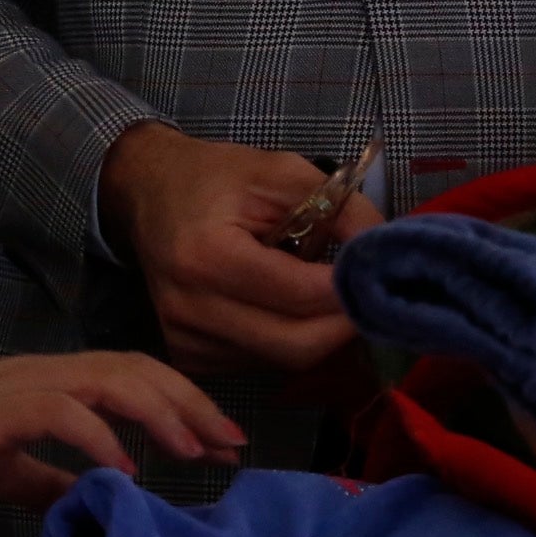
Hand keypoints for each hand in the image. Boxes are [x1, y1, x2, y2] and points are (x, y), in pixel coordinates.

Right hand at [0, 353, 247, 502]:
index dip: (185, 404)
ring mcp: (23, 384)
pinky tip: (125, 466)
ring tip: (196, 449)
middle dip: (194, 403)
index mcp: (53, 385)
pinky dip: (100, 435)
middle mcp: (47, 373)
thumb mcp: (2, 468)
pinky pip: (63, 410)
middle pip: (141, 370)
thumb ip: (48, 481)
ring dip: (162, 412)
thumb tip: (92, 502)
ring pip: (114, 379)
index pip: (135, 380)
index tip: (224, 441)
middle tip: (236, 441)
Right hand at [98, 124, 365, 371]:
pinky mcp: (188, 357)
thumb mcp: (283, 172)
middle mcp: (189, 308)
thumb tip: (386, 252)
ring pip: (282, 362)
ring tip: (326, 292)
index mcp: (207, 257)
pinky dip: (288, 340)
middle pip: (295, 346)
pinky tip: (288, 306)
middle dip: (344, 324)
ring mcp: (184, 340)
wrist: (149, 192)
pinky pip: (260, 364)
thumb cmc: (218, 178)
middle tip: (369, 294)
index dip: (349, 291)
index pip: (299, 296)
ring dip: (318, 334)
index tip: (380, 274)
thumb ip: (342, 209)